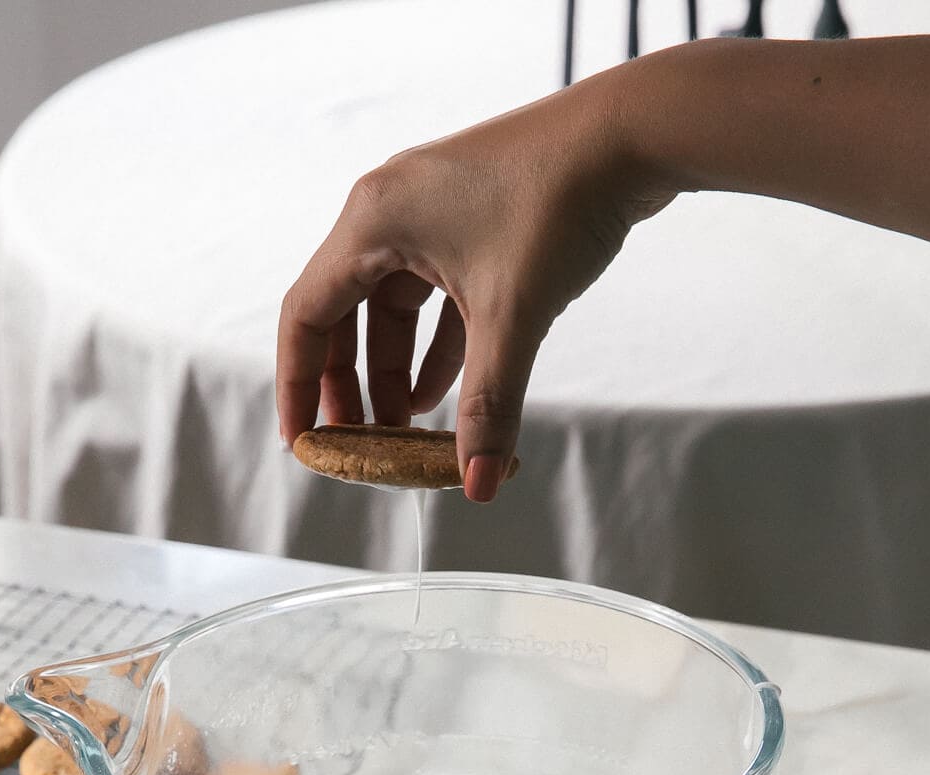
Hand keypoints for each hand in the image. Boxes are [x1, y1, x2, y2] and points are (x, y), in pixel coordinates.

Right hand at [276, 73, 671, 500]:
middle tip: (357, 446)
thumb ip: (489, 406)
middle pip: (343, 314)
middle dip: (349, 386)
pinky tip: (440, 395)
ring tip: (403, 431)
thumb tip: (476, 483)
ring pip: (391, 309)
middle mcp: (389, 211)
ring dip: (393, 372)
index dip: (300, 386)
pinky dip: (434, 348)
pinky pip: (433, 297)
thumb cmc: (560, 203)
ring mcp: (430, 213)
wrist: (629, 137)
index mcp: (373, 222)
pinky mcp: (470, 221)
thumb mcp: (514, 318)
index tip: (305, 442)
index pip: (307, 315)